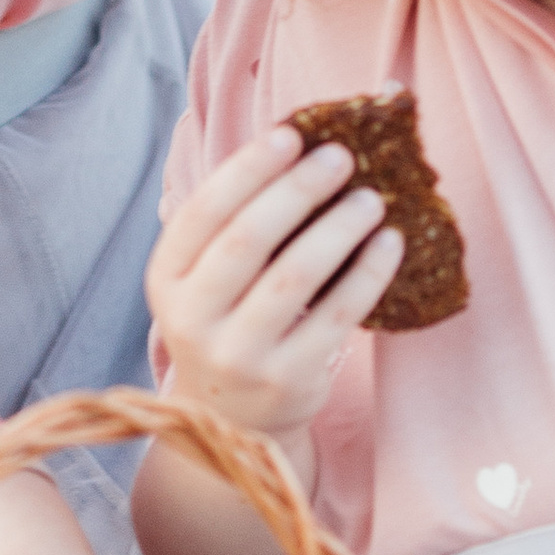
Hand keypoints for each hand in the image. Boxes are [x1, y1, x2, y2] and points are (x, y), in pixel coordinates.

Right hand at [147, 129, 401, 442]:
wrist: (231, 419)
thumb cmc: (228, 319)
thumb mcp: (206, 278)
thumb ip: (234, 222)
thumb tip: (298, 146)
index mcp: (166, 279)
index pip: (204, 211)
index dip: (247, 169)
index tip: (290, 135)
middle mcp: (191, 319)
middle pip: (247, 239)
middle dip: (298, 190)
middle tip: (340, 157)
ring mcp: (238, 355)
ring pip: (294, 276)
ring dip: (338, 227)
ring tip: (371, 199)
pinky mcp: (287, 381)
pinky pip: (336, 315)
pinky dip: (367, 273)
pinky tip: (388, 243)